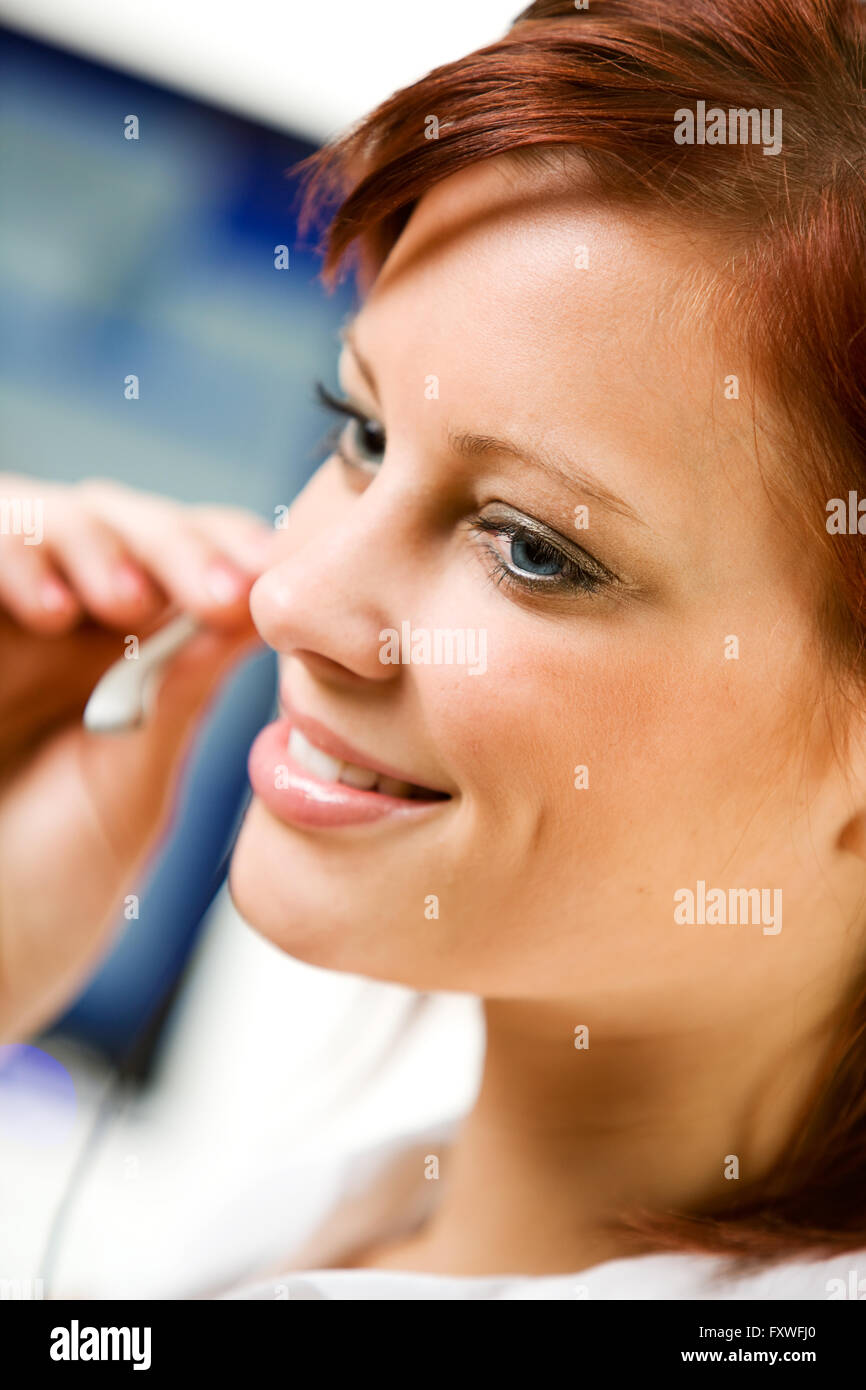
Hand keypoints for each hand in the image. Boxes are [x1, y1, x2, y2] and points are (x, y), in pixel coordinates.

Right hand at [0, 475, 273, 1040]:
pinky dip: (19, 559)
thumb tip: (264, 613)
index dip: (231, 553)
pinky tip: (54, 610)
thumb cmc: (48, 879)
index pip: (192, 564)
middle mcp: (72, 623)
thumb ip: (178, 696)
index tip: (271, 580)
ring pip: (60, 522)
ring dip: (102, 546)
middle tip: (222, 590)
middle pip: (131, 529)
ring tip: (130, 603)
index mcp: (135, 655)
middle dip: (180, 546)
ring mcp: (11, 617)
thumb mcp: (130, 783)